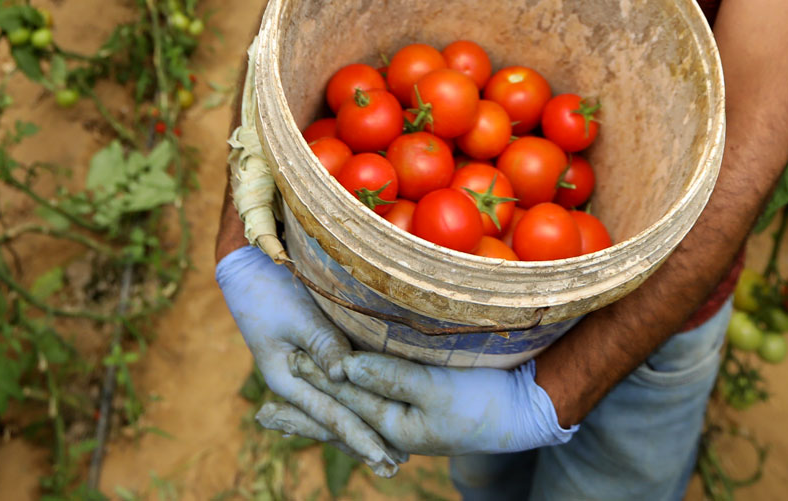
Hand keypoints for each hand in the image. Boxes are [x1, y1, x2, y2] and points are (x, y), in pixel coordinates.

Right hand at [216, 247, 401, 472]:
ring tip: (389, 453)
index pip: (330, 414)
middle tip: (397, 465)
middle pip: (336, 419)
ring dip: (363, 429)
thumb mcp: (297, 316)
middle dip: (365, 442)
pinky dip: (354, 407)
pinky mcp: (312, 358)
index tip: (381, 456)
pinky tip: (369, 421)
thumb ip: (322, 344)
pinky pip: (336, 392)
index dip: (357, 436)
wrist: (247, 266)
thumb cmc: (269, 290)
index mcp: (286, 379)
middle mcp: (295, 383)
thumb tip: (344, 375)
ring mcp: (303, 373)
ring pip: (337, 409)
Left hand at [291, 348, 575, 457]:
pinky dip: (348, 409)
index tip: (286, 359)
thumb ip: (389, 375)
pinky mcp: (416, 411)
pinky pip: (371, 411)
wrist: (524, 411)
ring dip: (319, 414)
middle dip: (303, 414)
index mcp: (394, 426)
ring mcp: (404, 423)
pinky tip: (338, 408)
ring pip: (351, 418)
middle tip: (262, 413)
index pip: (345, 399)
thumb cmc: (484, 397)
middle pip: (339, 419)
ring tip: (284, 417)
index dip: (316, 378)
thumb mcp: (436, 386)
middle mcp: (393, 429)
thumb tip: (343, 368)